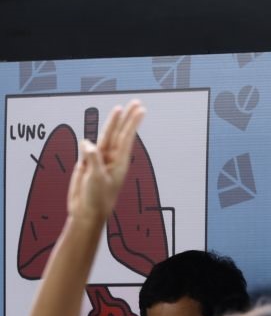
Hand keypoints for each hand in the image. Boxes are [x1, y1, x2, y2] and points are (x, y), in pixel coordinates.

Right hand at [67, 101, 144, 223]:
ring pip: (105, 137)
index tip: (140, 109)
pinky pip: (88, 148)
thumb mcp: (96, 179)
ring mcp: (100, 160)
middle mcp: (111, 158)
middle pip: (119, 133)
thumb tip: (87, 142)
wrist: (86, 212)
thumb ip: (93, 159)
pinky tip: (90, 139)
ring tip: (118, 109)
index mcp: (119, 163)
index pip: (126, 137)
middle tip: (135, 102)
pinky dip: (89, 142)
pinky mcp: (88, 164)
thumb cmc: (96, 199)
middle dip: (126, 118)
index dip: (132, 122)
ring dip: (112, 123)